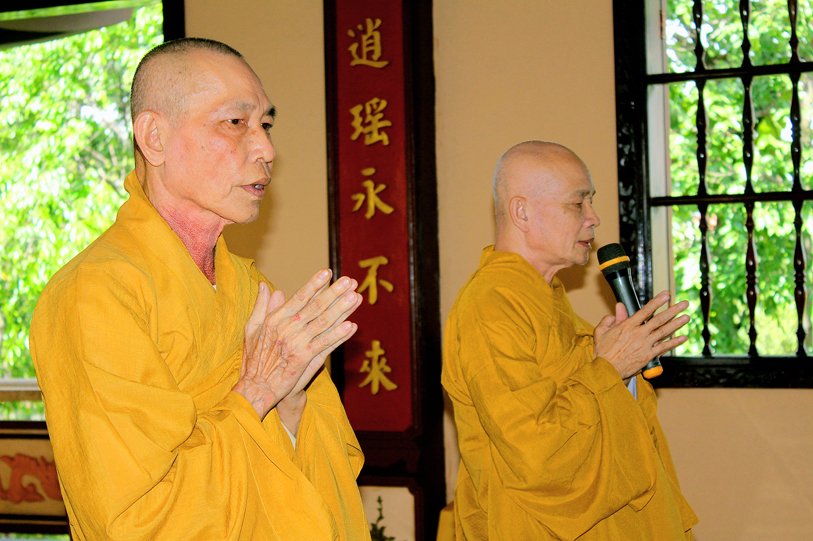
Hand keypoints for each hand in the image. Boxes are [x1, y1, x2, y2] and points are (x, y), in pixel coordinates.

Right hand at [232, 270, 361, 427]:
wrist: (256, 389)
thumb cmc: (254, 359)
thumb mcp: (251, 329)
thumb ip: (261, 306)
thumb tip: (267, 286)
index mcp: (275, 319)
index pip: (298, 298)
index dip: (314, 284)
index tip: (327, 272)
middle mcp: (287, 329)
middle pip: (315, 307)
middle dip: (333, 293)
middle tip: (349, 281)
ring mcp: (296, 344)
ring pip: (323, 323)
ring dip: (341, 310)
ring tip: (355, 298)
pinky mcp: (304, 359)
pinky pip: (325, 345)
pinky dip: (338, 335)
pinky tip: (351, 326)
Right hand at [593, 291, 689, 379]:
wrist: (607, 371)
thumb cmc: (603, 352)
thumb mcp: (601, 332)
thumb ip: (609, 319)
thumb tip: (618, 309)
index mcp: (627, 326)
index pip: (646, 310)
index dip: (657, 301)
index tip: (667, 295)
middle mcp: (639, 333)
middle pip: (659, 319)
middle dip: (673, 310)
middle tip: (684, 304)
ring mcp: (645, 345)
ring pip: (664, 332)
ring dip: (677, 324)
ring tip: (687, 317)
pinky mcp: (649, 356)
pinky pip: (664, 347)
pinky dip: (674, 342)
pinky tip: (683, 338)